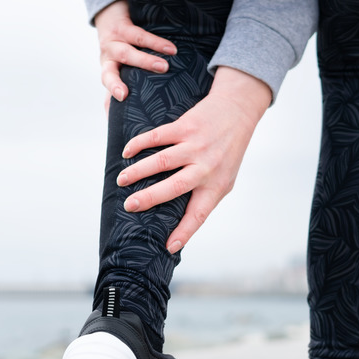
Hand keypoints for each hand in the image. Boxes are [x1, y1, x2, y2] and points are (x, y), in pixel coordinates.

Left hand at [94, 0, 176, 102]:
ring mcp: (114, 41)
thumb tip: (116, 116)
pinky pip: (140, 35)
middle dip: (117, 84)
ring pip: (127, 53)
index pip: (106, 83)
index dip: (110, 93)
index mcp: (107, 67)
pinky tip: (171, 49)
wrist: (111, 13)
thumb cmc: (118, 45)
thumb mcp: (116, 64)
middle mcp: (108, 56)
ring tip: (165, 67)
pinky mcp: (123, 26)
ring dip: (145, 61)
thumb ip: (118, 86)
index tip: (119, 100)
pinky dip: (156, 43)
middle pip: (110, 71)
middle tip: (126, 94)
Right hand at [116, 67, 272, 252]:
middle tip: (128, 206)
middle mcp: (207, 167)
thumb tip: (179, 223)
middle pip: (174, 187)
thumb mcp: (225, 178)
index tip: (168, 247)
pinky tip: (127, 152)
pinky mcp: (186, 126)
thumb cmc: (228, 152)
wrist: (238, 112)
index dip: (184, 232)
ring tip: (121, 180)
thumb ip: (205, 196)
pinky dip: (139, 144)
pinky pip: (158, 136)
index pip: (198, 214)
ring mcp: (196, 146)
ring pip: (162, 161)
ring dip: (138, 172)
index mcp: (216, 185)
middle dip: (149, 198)